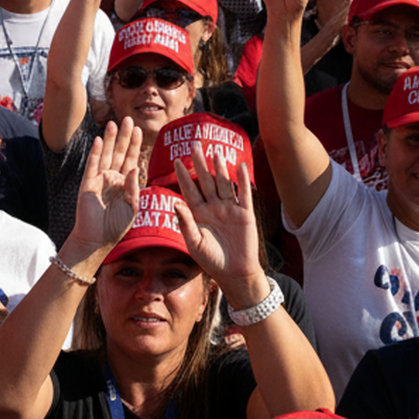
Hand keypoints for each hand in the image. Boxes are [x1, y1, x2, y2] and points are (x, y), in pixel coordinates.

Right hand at [68, 119, 142, 255]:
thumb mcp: (132, 208)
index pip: (131, 159)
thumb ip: (133, 189)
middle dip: (123, 137)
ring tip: (113, 123)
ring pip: (106, 155)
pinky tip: (98, 140)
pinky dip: (95, 153)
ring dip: (109, 140)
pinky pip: (92, 166)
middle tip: (129, 119)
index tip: (139, 129)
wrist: (97, 240)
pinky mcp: (88, 184)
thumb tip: (134, 169)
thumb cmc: (116, 227)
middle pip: (119, 153)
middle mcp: (112, 178)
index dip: (135, 145)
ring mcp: (99, 180)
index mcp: (124, 183)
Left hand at [172, 148, 261, 295]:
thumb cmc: (211, 260)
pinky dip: (242, 180)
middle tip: (195, 145)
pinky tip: (240, 165)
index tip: (176, 160)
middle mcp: (213, 207)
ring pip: (223, 184)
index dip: (183, 175)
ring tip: (215, 152)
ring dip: (220, 169)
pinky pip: (243, 194)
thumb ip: (185, 223)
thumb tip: (174, 203)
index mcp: (198, 213)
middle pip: (205, 181)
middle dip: (200, 164)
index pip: (189, 189)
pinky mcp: (245, 213)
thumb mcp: (194, 243)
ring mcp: (229, 209)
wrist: (234, 273)